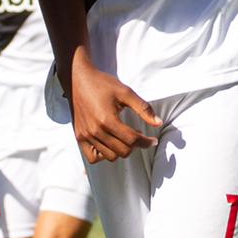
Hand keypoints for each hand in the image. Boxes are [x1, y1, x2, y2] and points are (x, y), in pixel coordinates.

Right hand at [65, 49, 160, 163]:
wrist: (78, 79)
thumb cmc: (102, 83)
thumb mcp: (125, 92)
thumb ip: (143, 108)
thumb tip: (158, 123)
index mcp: (107, 120)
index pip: (132, 140)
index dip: (146, 142)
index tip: (153, 140)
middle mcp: (95, 130)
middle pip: (123, 151)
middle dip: (135, 146)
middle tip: (138, 136)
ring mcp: (86, 135)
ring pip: (110, 156)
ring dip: (121, 150)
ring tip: (124, 138)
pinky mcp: (79, 137)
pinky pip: (93, 158)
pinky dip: (103, 155)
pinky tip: (109, 143)